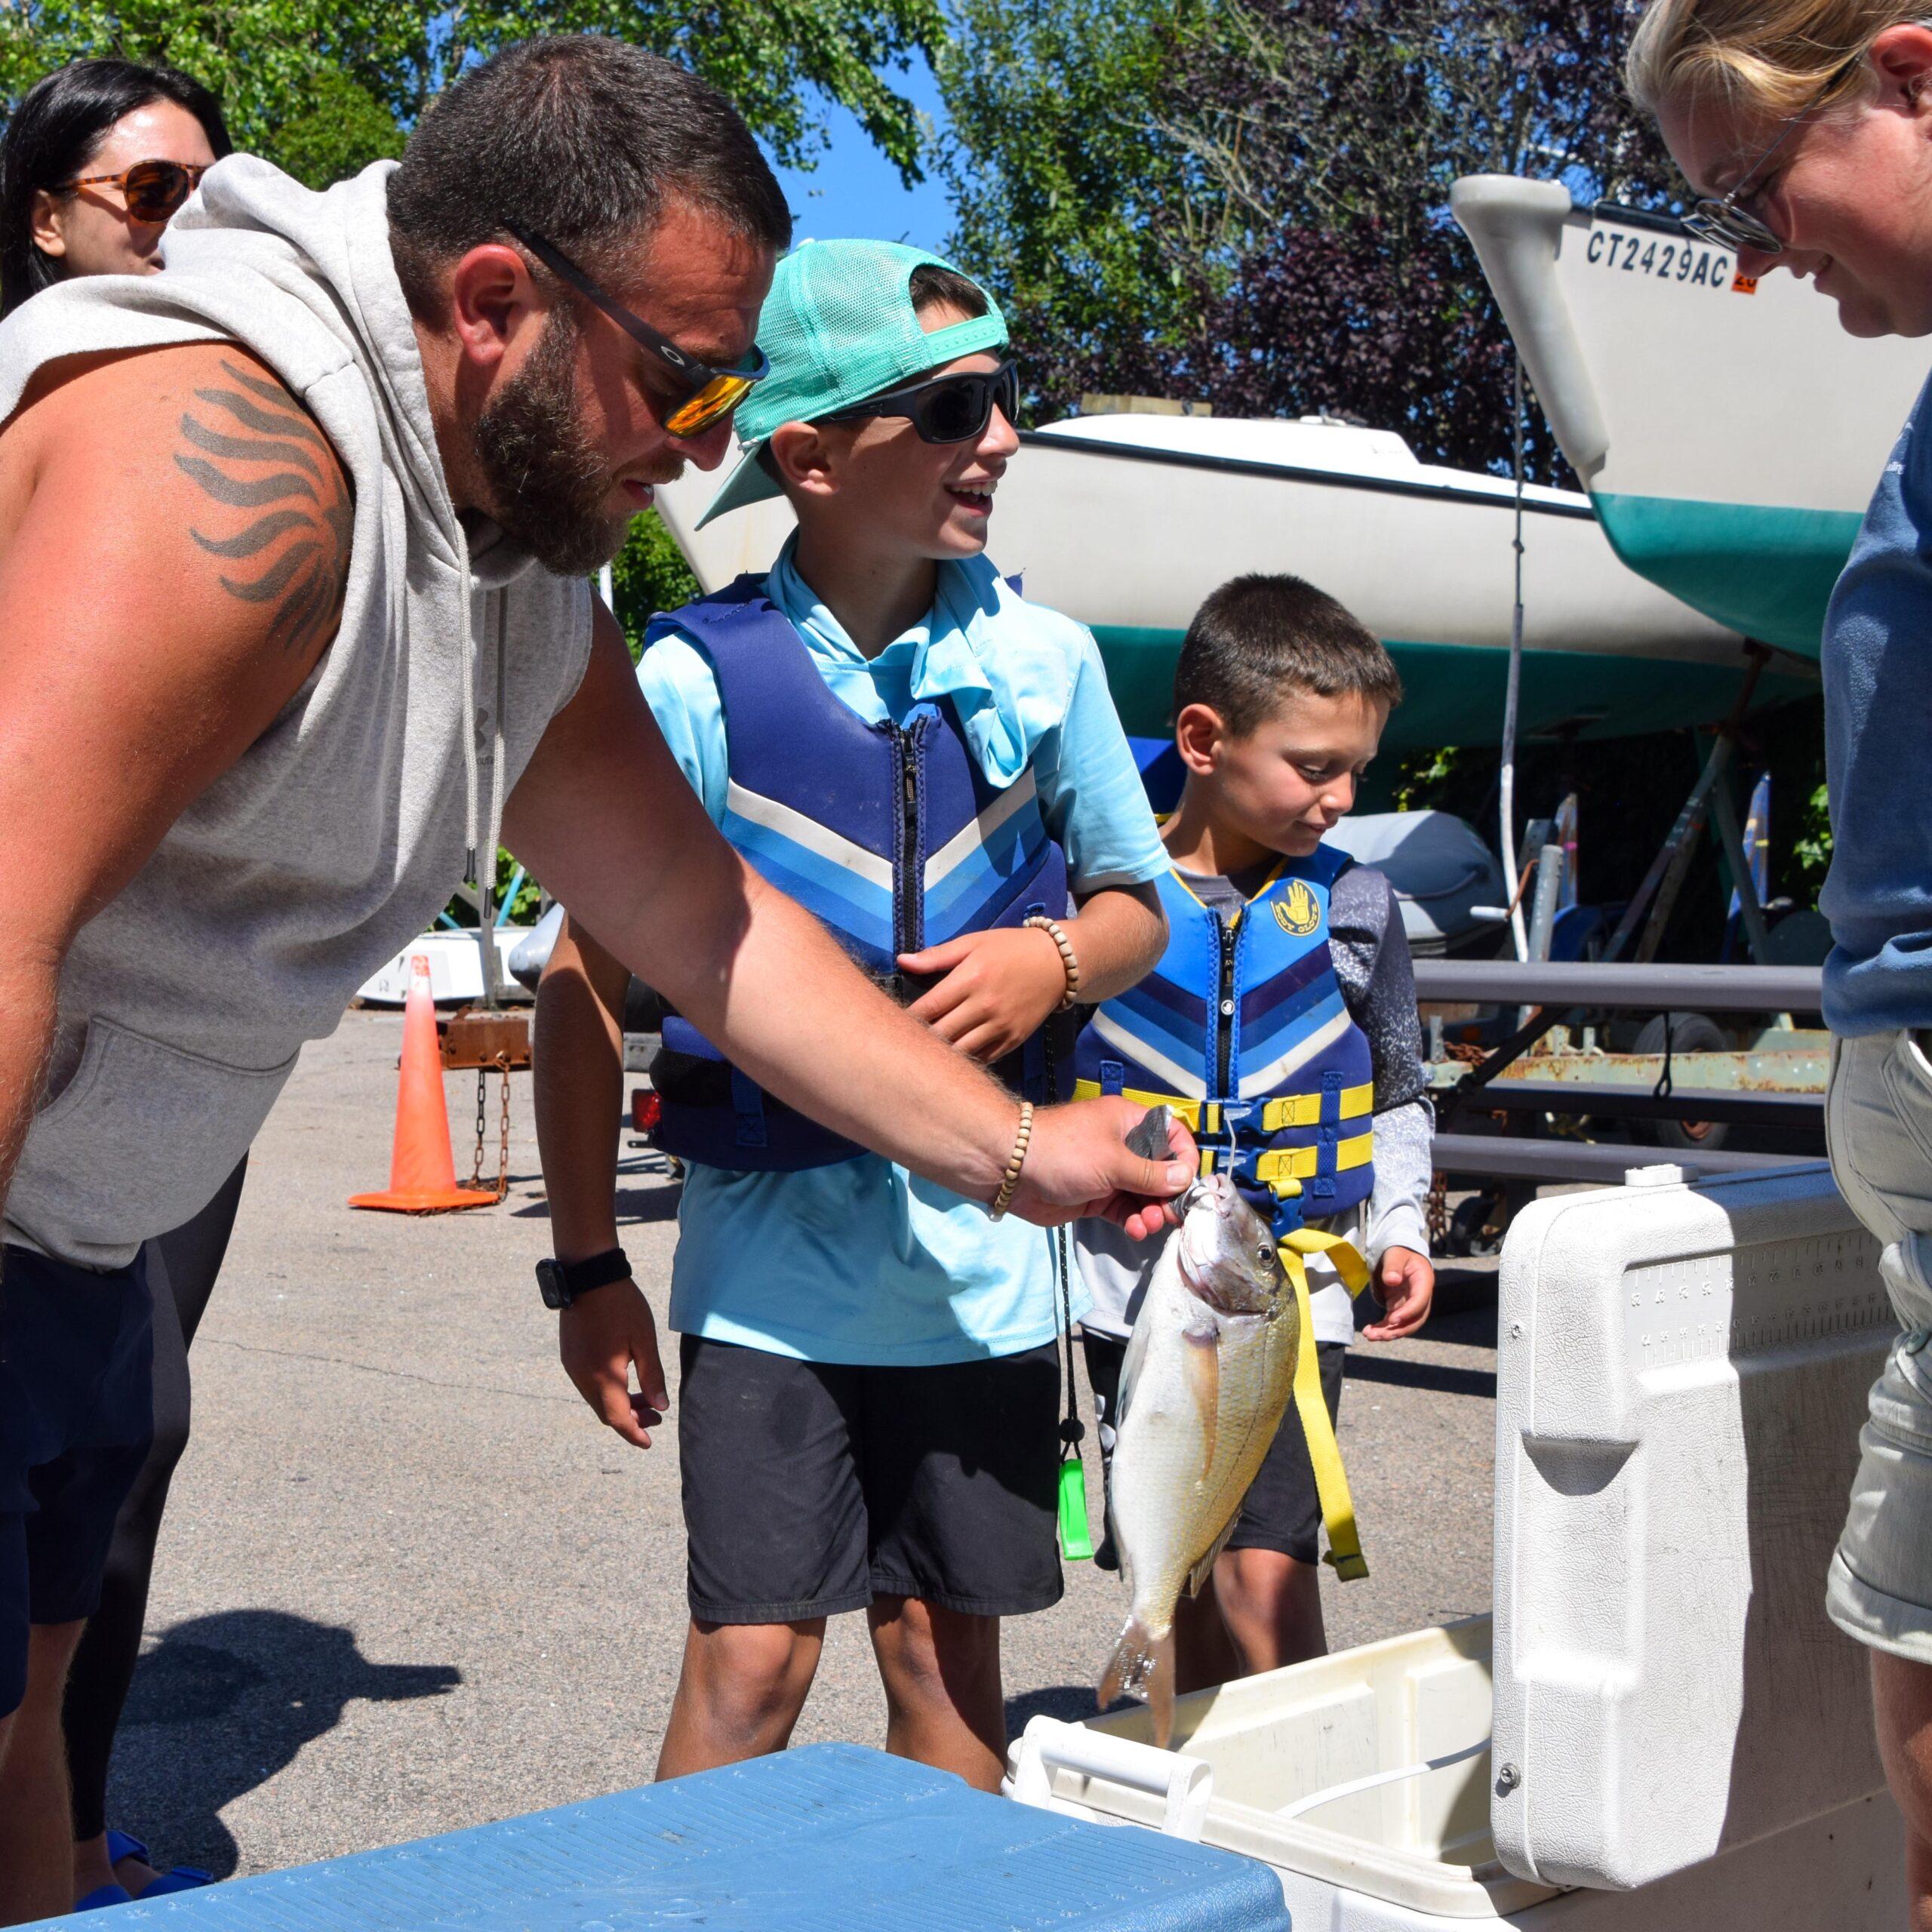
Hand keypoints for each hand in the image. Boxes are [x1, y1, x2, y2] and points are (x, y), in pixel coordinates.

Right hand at [558, 1279, 668, 1447]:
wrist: (588, 1276)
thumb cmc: (621, 1305)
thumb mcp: (644, 1340)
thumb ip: (652, 1376)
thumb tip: (661, 1406)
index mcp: (603, 1376)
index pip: (617, 1419)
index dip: (634, 1433)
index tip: (649, 1443)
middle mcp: (582, 1377)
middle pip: (605, 1412)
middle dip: (630, 1420)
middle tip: (656, 1416)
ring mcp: (572, 1367)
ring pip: (596, 1399)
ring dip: (619, 1404)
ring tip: (645, 1398)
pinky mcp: (569, 1356)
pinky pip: (588, 1385)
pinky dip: (607, 1391)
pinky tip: (624, 1380)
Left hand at [899, 926, 1065, 1062]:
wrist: (1059, 963)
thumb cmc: (1010, 948)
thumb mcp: (973, 942)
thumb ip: (937, 956)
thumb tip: (901, 961)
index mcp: (971, 979)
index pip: (929, 1007)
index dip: (907, 1018)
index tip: (895, 1022)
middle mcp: (985, 1007)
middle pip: (940, 1034)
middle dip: (920, 1039)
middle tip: (904, 1041)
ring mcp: (1000, 1027)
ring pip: (959, 1052)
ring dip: (940, 1053)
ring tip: (925, 1051)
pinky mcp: (1013, 1041)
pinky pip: (981, 1059)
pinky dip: (964, 1059)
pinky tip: (951, 1056)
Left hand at [1008, 1096, 1197, 1235]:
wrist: (1013, 1170)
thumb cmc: (1066, 1153)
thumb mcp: (1113, 1161)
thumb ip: (1151, 1174)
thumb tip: (1186, 1178)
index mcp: (1130, 1123)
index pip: (1171, 1136)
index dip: (1184, 1159)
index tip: (1187, 1184)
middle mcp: (1124, 1146)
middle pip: (1160, 1171)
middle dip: (1168, 1194)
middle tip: (1171, 1215)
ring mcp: (1110, 1173)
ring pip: (1144, 1195)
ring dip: (1151, 1211)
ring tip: (1149, 1224)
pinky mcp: (1097, 1197)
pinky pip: (1125, 1210)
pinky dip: (1133, 1221)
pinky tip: (1136, 1230)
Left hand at [1362, 1246, 1432, 1340]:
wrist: (1399, 1253)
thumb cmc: (1398, 1251)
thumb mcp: (1395, 1254)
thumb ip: (1393, 1266)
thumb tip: (1392, 1280)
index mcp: (1424, 1281)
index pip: (1420, 1301)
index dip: (1408, 1312)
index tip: (1392, 1320)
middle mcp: (1421, 1296)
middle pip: (1414, 1319)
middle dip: (1397, 1330)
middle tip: (1378, 1336)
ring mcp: (1410, 1303)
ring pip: (1404, 1324)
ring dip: (1388, 1333)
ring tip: (1370, 1336)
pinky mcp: (1400, 1307)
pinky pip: (1393, 1321)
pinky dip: (1383, 1328)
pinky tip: (1370, 1332)